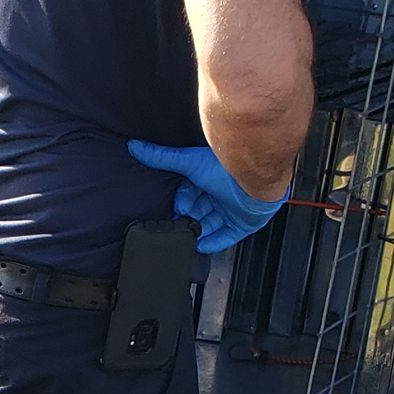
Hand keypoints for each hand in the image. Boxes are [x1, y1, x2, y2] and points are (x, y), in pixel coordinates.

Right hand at [127, 139, 284, 253]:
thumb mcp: (189, 163)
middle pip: (197, 213)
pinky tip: (202, 246)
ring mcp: (231, 210)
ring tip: (189, 238)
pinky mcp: (242, 225)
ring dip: (198, 234)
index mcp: (208, 179)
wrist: (258, 180)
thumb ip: (162, 158)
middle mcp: (220, 194)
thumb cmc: (228, 168)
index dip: (181, 204)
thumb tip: (136, 147)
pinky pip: (225, 239)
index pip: (188, 196)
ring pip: (209, 227)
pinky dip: (213, 244)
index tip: (177, 210)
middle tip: (181, 225)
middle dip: (188, 220)